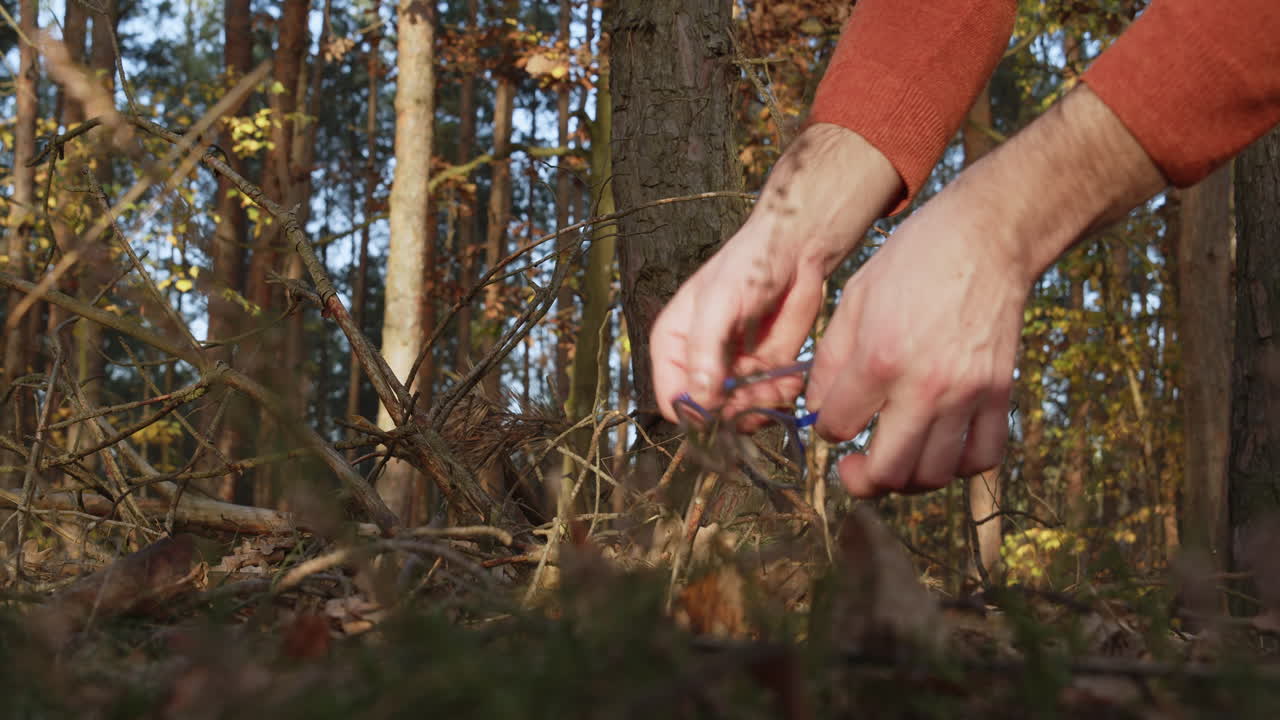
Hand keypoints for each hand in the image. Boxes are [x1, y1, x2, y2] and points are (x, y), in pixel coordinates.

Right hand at [650, 124, 901, 420]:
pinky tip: (789, 379)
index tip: (721, 410)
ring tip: (776, 385)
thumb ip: (704, 351)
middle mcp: (700, 363)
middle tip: (756, 398)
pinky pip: (768, 402)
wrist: (795, 251)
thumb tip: (699, 402)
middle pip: (707, 413)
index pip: (672, 398)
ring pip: (740, 414)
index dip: (694, 413)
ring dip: (759, 408)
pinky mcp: (764, 371)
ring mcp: (733, 371)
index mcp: (673, 345)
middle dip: (733, 413)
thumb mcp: (717, 303)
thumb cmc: (747, 266)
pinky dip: (780, 397)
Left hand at [806, 183, 1030, 496]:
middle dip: (860, 479)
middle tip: (854, 468)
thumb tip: (820, 411)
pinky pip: (982, 458)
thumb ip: (830, 361)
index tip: (834, 419)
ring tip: (894, 459)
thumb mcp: (854, 301)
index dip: (828, 431)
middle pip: (888, 471)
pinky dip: (958, 467)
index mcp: (879, 358)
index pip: (838, 428)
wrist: (985, 239)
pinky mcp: (999, 394)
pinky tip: (938, 450)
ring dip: (906, 479)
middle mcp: (925, 385)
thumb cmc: (913, 262)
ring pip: (933, 475)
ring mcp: (968, 394)